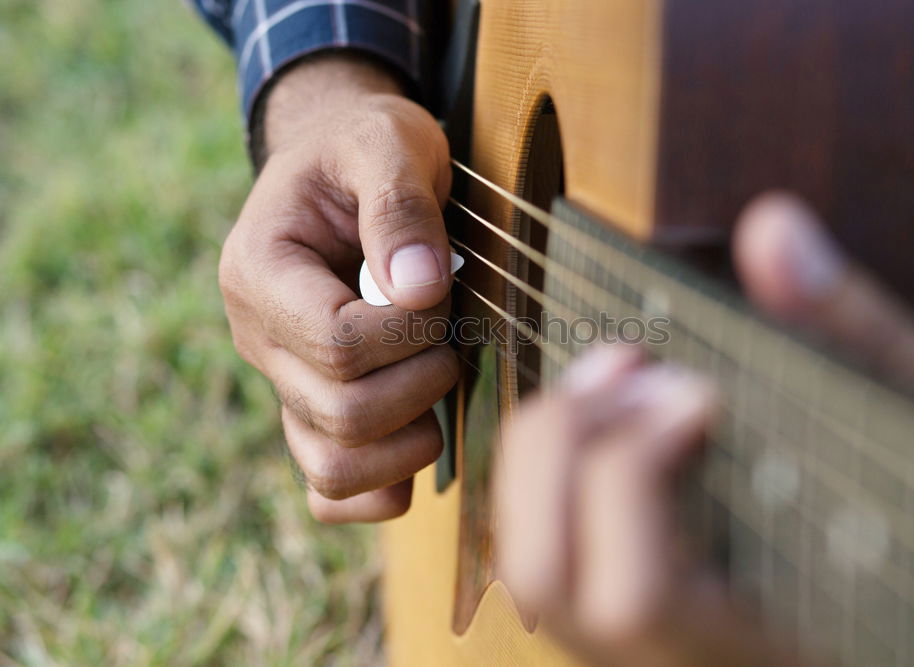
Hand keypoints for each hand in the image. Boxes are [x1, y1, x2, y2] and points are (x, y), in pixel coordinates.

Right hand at [218, 54, 458, 522]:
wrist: (344, 168)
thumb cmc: (363, 149)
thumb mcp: (384, 144)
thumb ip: (398, 206)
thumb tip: (418, 291)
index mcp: (260, 272)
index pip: (336, 342)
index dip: (409, 334)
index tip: (441, 290)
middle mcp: (258, 338)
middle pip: (340, 413)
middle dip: (420, 382)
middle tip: (449, 334)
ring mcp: (282, 383)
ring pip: (332, 468)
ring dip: (409, 441)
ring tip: (439, 382)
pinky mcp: (310, 411)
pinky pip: (329, 491)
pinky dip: (379, 491)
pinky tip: (419, 446)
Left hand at [496, 194, 913, 664]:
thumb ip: (854, 338)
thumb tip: (773, 231)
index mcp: (753, 639)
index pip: (635, 595)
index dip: (631, 474)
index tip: (696, 387)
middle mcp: (676, 657)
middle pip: (543, 577)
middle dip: (568, 444)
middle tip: (635, 364)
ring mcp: (644, 642)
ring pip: (531, 564)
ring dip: (549, 448)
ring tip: (623, 373)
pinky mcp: (635, 612)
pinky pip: (552, 544)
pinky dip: (557, 463)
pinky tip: (618, 410)